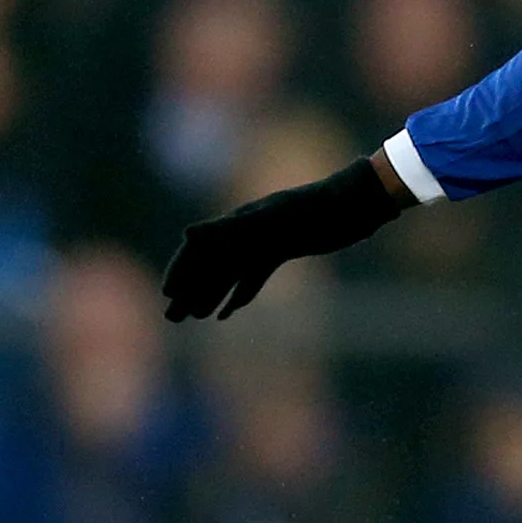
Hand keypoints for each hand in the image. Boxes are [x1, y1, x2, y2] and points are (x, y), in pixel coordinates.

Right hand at [162, 157, 407, 321]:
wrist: (355, 203)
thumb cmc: (314, 209)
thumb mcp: (271, 220)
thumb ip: (228, 228)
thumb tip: (188, 235)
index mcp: (238, 223)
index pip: (200, 248)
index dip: (182, 270)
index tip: (167, 294)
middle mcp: (246, 231)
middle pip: (210, 264)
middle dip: (189, 290)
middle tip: (171, 319)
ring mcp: (265, 241)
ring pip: (229, 273)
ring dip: (209, 295)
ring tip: (192, 318)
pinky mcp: (283, 250)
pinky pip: (254, 275)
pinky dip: (240, 293)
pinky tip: (228, 313)